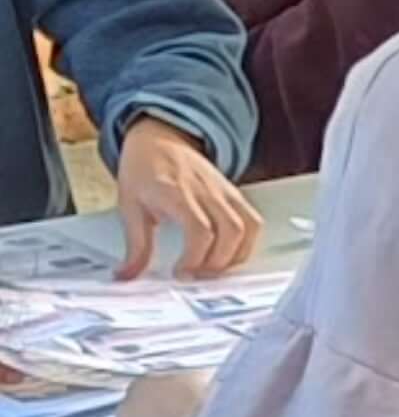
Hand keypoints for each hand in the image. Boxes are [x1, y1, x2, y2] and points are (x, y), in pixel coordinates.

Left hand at [112, 118, 259, 279]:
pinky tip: (228, 254)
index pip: (200, 229)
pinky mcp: (235, 195)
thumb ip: (135, 246)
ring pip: (247, 228)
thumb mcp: (130, 207)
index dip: (195, 257)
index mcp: (175, 191)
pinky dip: (246, 244)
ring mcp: (224, 191)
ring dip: (235, 256)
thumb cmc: (143, 171)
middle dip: (217, 262)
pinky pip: (253, 223)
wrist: (158, 140)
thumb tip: (127, 276)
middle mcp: (205, 190)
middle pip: (230, 232)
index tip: (181, 273)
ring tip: (214, 268)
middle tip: (198, 275)